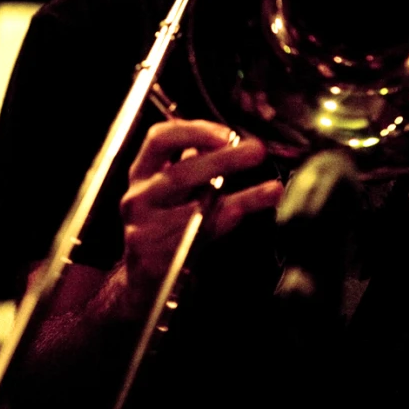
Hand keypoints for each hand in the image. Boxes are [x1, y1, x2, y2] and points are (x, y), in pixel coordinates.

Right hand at [120, 119, 282, 299]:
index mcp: (141, 172)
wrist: (142, 277)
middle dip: (223, 160)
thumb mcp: (174, 188)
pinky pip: (196, 236)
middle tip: (256, 152)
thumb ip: (195, 164)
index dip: (194, 131)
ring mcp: (143, 228)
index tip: (228, 134)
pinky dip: (223, 221)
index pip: (160, 139)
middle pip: (180, 172)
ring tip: (270, 189)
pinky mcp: (154, 257)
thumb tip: (231, 142)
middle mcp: (138, 196)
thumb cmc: (165, 223)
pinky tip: (242, 212)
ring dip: (239, 196)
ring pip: (195, 208)